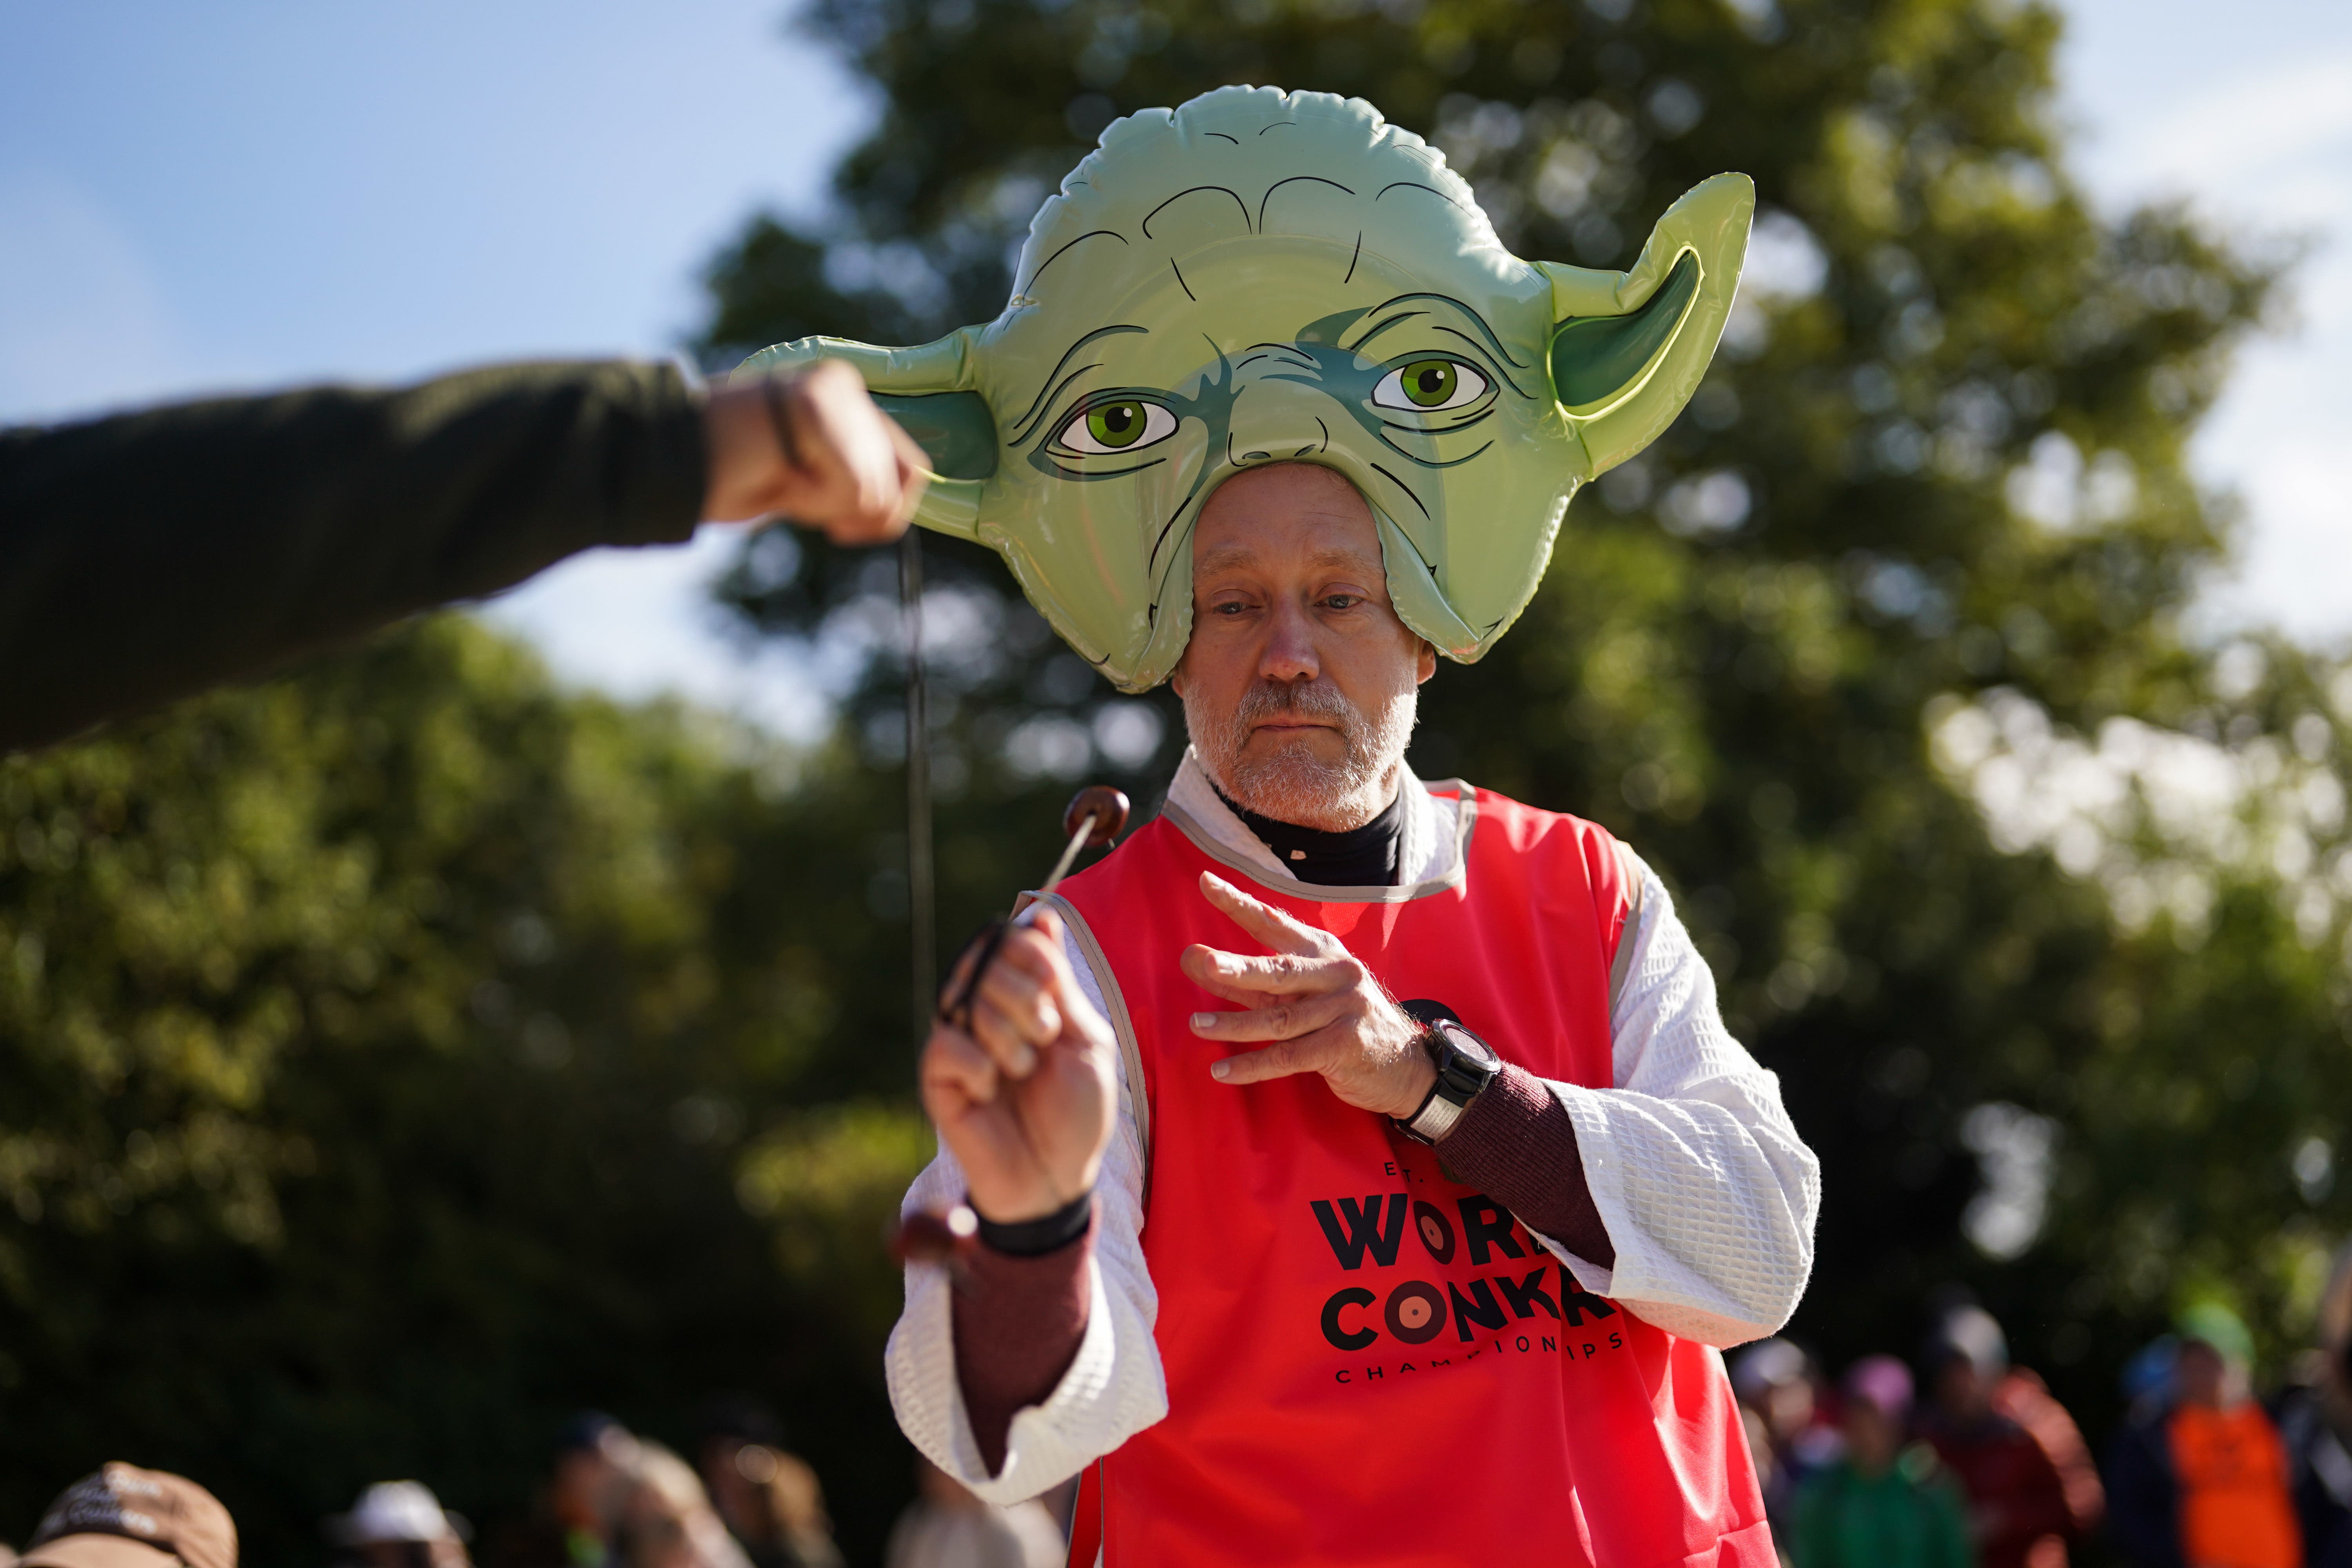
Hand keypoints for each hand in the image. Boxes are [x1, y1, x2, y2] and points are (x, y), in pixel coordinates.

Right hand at [701, 358, 929, 542]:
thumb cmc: (730, 476)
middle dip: (843, 511)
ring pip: (872, 491)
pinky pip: (851, 487)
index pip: (911, 468)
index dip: (885, 513)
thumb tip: (896, 508)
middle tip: (785, 487)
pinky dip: (811, 501)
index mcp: (847, 400)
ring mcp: (832, 392)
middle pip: (894, 487)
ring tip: (774, 476)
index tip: (841, 529)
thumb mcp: (809, 483)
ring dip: (820, 505)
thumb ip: (855, 481)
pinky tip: (775, 477)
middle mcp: (845, 387)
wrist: (667, 461)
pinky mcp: (816, 406)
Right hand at [920, 909, 1116, 1223]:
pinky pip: (945, 1044)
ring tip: (1024, 1069)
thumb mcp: (1085, 1040)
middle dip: (1024, 996)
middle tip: (1045, 1036)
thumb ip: (1059, 983)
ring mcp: (960, 1042)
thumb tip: (1041, 913)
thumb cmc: (1078, 1112)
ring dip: (1007, 1034)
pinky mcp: (939, 1077)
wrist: (1057, 1177)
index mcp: (1025, 996)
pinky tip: (991, 1089)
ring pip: (965, 999)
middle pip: (984, 960)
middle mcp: (987, 1011)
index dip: (1028, 951)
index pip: (1009, 940)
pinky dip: (977, 1065)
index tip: (1051, 982)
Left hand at [1181, 872, 1435, 1117]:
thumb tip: (1194, 961)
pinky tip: (1222, 1071)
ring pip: (1279, 1018)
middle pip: (1279, 969)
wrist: (1403, 1065)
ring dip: (1233, 1024)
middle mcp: (1336, 973)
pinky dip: (1253, 1065)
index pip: (1275, 923)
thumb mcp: (1296, 996)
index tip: (1206, 883)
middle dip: (1237, 966)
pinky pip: (1290, 1056)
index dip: (1240, 904)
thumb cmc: (1340, 1024)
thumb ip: (1248, 982)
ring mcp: (1345, 1008)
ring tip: (1196, 1025)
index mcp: (1322, 951)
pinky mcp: (1345, 1045)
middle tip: (1200, 960)